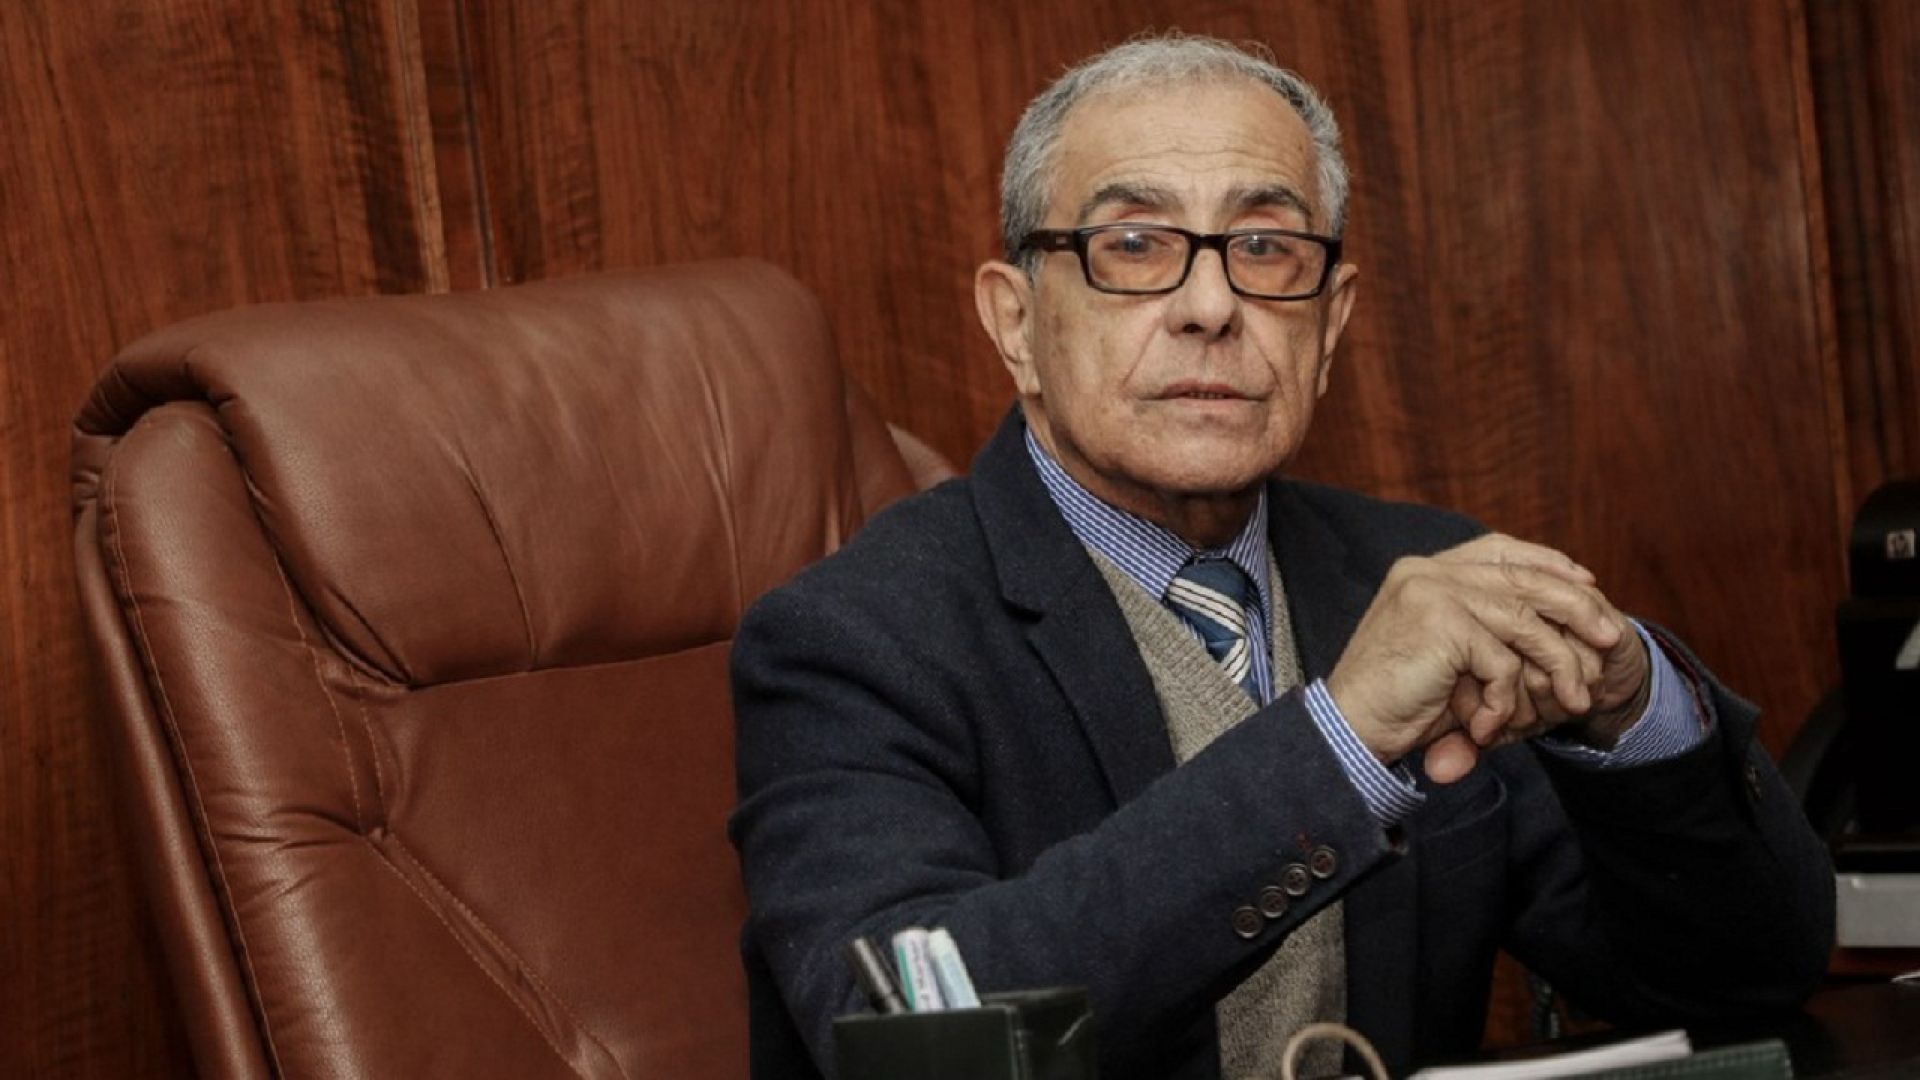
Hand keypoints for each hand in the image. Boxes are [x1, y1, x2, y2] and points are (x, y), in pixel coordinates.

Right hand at [1326, 534, 1628, 782]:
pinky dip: (1504, 702)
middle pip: (1522, 576)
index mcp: (1423, 571)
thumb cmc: (1395, 701)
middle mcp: (1426, 572)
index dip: (1546, 562)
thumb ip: (1487, 628)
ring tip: (1576, 702)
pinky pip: (1502, 663)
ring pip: (1523, 622)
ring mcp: (1431, 593)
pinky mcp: (1440, 625)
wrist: (1346, 730)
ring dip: (1558, 666)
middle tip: (1612, 637)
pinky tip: (1487, 726)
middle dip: (1576, 606)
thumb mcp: (1447, 654)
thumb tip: (1561, 601)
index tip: (1586, 583)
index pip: (1498, 548)